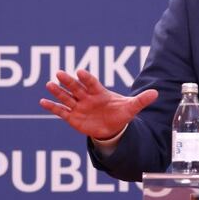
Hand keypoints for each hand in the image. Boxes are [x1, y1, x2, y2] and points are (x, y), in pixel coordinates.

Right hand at [39, 69, 157, 139]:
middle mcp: (86, 97)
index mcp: (99, 92)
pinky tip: (42, 101)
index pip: (92, 83)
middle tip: (59, 73)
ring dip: (57, 91)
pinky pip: (60, 111)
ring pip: (66, 97)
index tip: (80, 71)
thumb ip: (141, 100)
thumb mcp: (131, 108)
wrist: (112, 128)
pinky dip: (52, 106)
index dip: (86, 78)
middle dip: (68, 81)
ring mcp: (78, 106)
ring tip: (49, 84)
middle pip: (76, 87)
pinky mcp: (72, 117)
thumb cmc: (120, 114)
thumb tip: (156, 93)